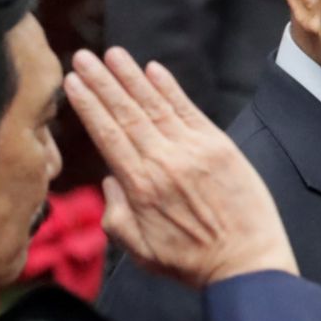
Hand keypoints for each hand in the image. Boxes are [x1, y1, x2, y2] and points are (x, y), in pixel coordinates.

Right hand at [64, 47, 297, 287]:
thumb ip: (115, 213)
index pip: (108, 134)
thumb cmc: (193, 263)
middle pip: (127, 113)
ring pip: (157, 107)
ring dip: (133, 78)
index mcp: (140, 186)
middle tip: (85, 57)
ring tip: (114, 55)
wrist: (247, 264)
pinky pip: (191, 112)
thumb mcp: (139, 249)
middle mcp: (165, 162)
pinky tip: (154, 71)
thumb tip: (111, 180)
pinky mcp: (222, 148)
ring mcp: (195, 152)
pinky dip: (172, 90)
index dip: (89, 105)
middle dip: (103, 82)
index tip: (74, 82)